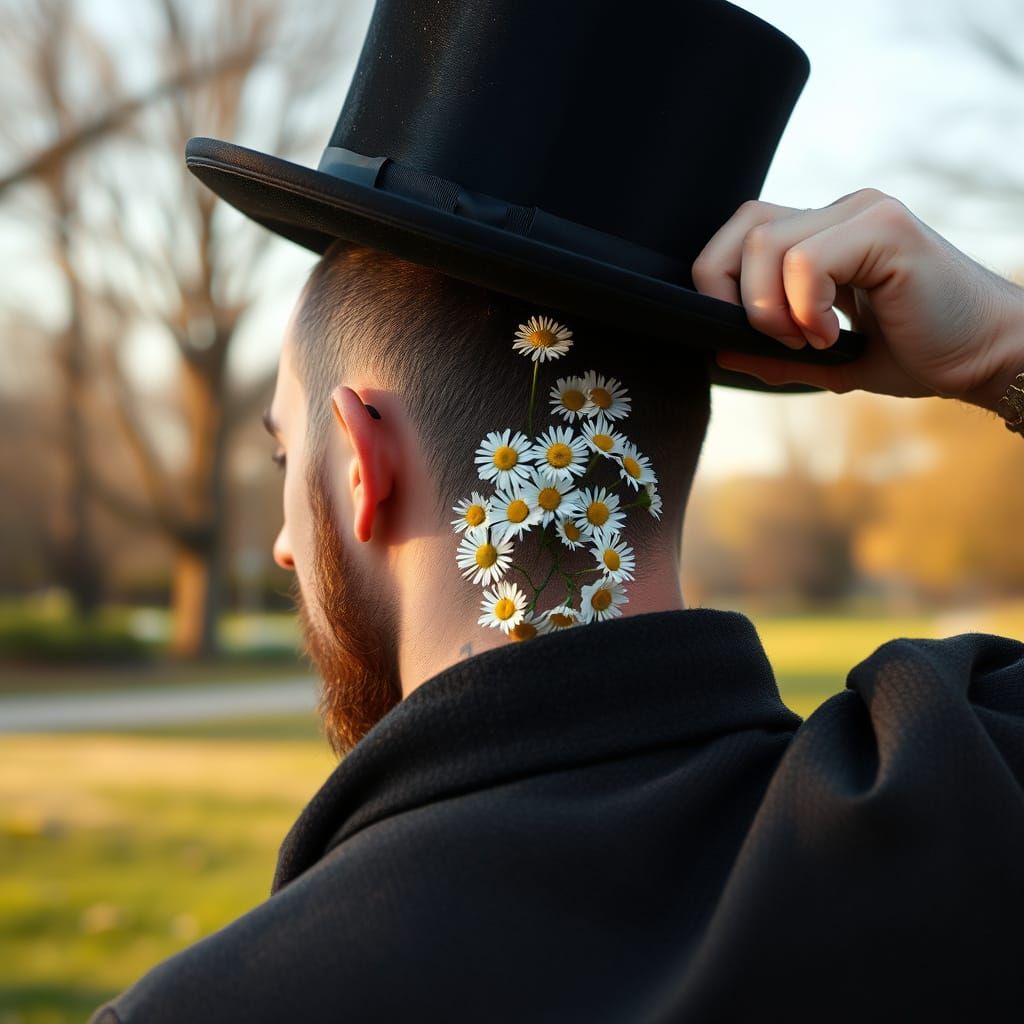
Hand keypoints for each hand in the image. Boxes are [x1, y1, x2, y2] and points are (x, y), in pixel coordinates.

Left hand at [692, 188, 1023, 412]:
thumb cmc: (920, 353)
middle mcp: (841, 213)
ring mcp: (864, 213)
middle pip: (744, 226)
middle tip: (771, 337)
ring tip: (810, 340)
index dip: (724, 284)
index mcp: (825, 234)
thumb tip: (718, 350)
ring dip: (770, 308)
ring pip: (766, 244)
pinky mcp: (885, 227)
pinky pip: (805, 261)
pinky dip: (803, 308)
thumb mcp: (830, 359)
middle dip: (729, 291)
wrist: (988, 357)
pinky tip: (831, 335)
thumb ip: (775, 353)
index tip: (751, 336)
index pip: (744, 231)